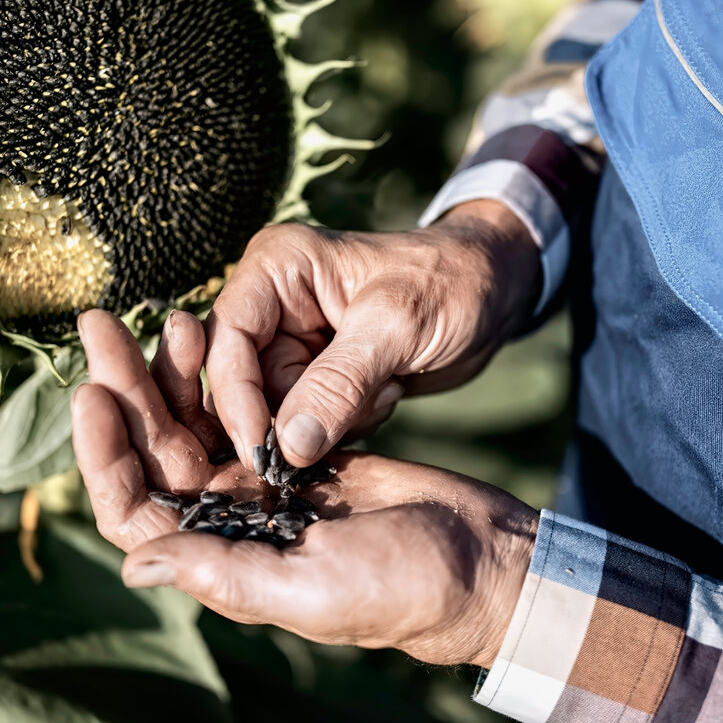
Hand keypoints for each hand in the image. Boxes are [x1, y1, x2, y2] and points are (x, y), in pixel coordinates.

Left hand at [72, 309, 538, 667]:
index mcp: (220, 559)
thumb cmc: (403, 587)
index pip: (133, 509)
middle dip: (125, 389)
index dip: (103, 454)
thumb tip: (132, 565)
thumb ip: (225, 573)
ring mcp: (260, 486)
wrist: (477, 558)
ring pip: (194, 423)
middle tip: (100, 326)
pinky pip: (240, 407)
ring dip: (169, 374)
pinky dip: (221, 374)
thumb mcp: (312, 586)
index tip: (93, 393)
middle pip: (154, 452)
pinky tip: (210, 332)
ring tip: (163, 316)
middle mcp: (228, 522)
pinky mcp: (295, 453)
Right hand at [206, 199, 540, 468]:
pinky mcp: (318, 377)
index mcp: (275, 268)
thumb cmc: (452, 284)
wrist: (496, 291)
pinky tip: (387, 393)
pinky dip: (348, 424)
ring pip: (279, 413)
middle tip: (359, 409)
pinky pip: (309, 424)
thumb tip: (287, 447)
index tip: (264, 454)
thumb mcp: (398, 326)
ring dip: (332, 421)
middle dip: (297, 415)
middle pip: (245, 385)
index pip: (226, 342)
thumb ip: (339, 384)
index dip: (235, 401)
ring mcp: (294, 343)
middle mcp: (272, 305)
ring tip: (384, 388)